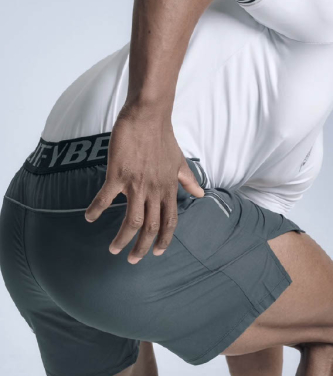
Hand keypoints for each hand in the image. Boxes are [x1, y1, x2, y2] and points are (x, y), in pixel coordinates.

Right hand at [84, 102, 204, 263]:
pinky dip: (96, 209)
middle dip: (142, 247)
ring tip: (114, 249)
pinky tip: (89, 218)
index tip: (158, 252)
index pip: (170, 220)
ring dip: (123, 238)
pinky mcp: (119, 173)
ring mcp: (137, 183)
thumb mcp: (180, 161)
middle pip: (151, 226)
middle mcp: (155, 190)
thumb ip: (188, 180)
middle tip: (132, 260)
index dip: (165, 239)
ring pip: (132, 219)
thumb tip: (200, 194)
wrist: (148, 116)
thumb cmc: (162, 137)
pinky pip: (106, 197)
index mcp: (168, 188)